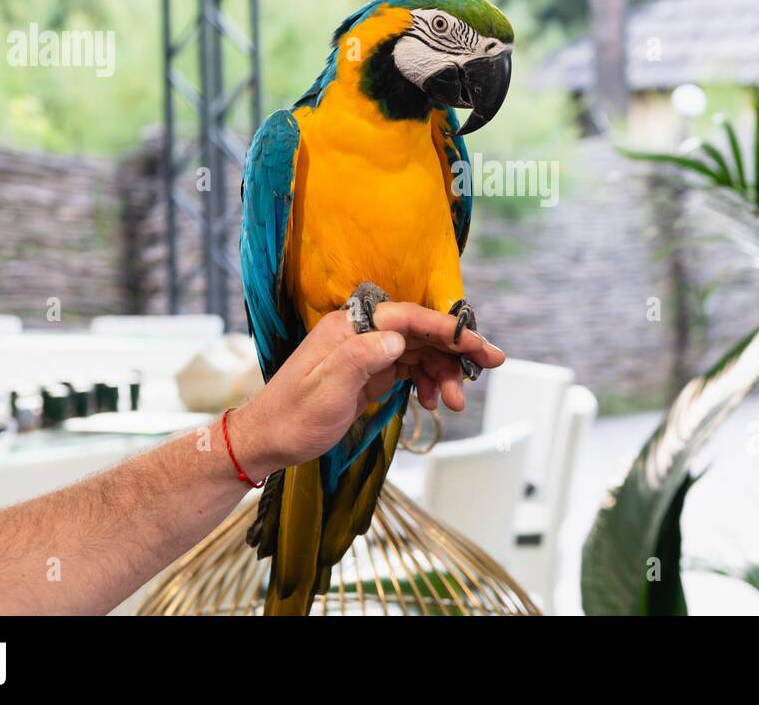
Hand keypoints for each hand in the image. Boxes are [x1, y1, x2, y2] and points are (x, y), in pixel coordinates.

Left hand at [227, 303, 504, 477]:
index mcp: (351, 326)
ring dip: (442, 373)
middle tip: (490, 366)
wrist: (268, 440)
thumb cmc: (293, 417)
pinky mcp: (368, 371)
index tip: (479, 345)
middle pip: (421, 332)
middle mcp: (361, 332)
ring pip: (419, 352)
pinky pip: (408, 368)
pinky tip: (431, 401)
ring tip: (453, 403)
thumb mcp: (327, 390)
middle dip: (456, 350)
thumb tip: (397, 338)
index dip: (448, 328)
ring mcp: (365, 351)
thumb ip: (361, 358)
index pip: (410, 317)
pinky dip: (426, 382)